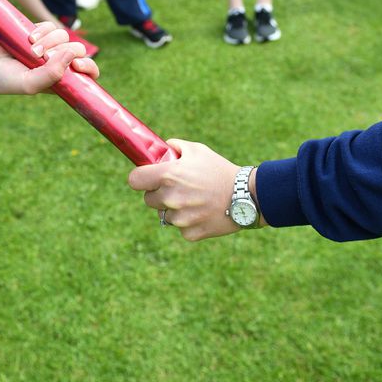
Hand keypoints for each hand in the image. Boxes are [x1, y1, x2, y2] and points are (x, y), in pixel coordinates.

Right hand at [0, 21, 98, 94]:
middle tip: (42, 56)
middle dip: (63, 51)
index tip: (77, 65)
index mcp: (58, 80)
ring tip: (30, 48)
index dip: (89, 67)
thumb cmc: (3, 79)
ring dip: (50, 40)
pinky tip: (30, 37)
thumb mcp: (28, 84)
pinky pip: (50, 26)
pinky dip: (43, 30)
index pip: (86, 73)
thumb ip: (51, 75)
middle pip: (77, 50)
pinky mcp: (36, 32)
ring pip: (63, 36)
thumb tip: (73, 56)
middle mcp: (55, 63)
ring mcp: (47, 47)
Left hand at [129, 140, 254, 241]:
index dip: (140, 178)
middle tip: (179, 188)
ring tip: (195, 200)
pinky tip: (203, 213)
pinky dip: (189, 223)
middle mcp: (170, 198)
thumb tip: (161, 149)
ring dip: (175, 209)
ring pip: (165, 215)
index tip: (147, 178)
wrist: (246, 196)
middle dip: (159, 194)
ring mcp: (180, 218)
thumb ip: (175, 147)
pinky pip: (181, 228)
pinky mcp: (191, 233)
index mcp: (168, 175)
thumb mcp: (198, 150)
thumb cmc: (220, 170)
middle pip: (149, 199)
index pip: (134, 180)